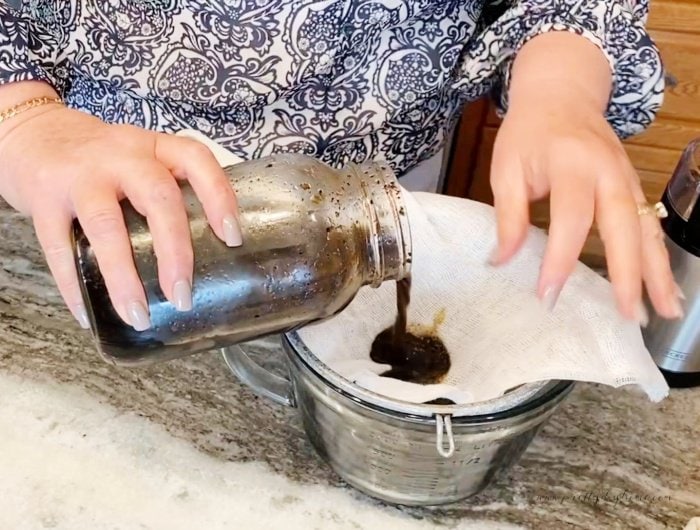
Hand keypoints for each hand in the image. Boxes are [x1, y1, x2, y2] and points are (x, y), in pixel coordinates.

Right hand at [0, 104, 241, 329]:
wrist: (32, 133)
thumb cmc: (102, 160)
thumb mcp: (142, 159)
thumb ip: (170, 192)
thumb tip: (209, 256)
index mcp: (154, 148)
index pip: (195, 160)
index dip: (219, 196)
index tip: (233, 237)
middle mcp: (121, 156)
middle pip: (157, 198)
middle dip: (175, 252)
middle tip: (183, 296)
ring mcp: (80, 176)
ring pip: (106, 228)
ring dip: (124, 278)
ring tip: (138, 315)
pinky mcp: (44, 198)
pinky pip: (59, 248)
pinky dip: (74, 285)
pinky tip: (89, 312)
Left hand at [490, 95, 680, 322]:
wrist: (561, 93)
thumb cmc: (529, 133)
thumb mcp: (507, 168)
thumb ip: (507, 215)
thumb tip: (500, 261)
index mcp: (573, 164)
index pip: (571, 219)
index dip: (560, 259)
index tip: (548, 295)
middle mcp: (608, 173)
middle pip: (624, 226)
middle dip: (628, 273)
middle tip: (630, 315)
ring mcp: (627, 179)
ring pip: (647, 229)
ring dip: (657, 271)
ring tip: (665, 310)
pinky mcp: (633, 187)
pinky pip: (650, 225)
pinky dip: (659, 257)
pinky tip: (664, 285)